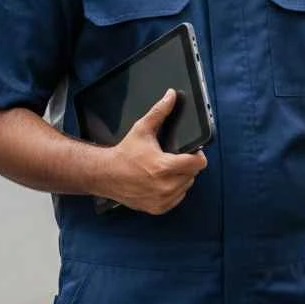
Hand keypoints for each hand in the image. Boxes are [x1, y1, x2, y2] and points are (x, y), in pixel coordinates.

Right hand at [104, 89, 206, 213]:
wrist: (106, 175)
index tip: (193, 151)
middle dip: (188, 165)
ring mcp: (161, 199)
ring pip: (186, 187)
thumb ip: (159, 111)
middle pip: (193, 174)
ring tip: (169, 169)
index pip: (197, 164)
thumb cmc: (125, 152)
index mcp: (163, 166)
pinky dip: (175, 190)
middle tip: (177, 158)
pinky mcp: (157, 208)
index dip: (198, 155)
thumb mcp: (142, 129)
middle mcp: (164, 186)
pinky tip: (164, 181)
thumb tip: (171, 95)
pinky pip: (177, 198)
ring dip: (182, 178)